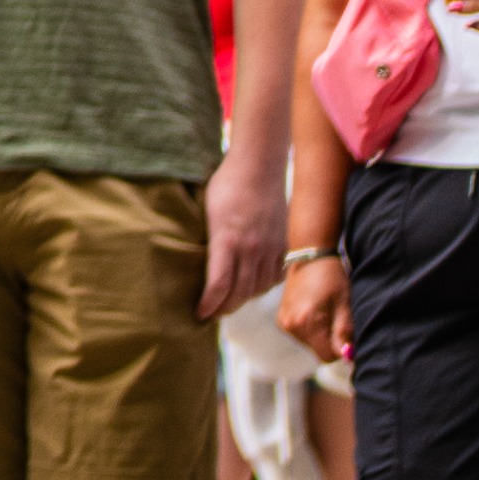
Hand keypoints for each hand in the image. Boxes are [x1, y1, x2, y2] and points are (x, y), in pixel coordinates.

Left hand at [196, 145, 279, 323]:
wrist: (258, 166)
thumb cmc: (226, 185)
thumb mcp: (206, 213)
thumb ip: (207, 242)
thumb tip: (195, 268)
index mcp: (227, 239)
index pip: (219, 285)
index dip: (209, 305)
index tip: (199, 313)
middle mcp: (251, 248)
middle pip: (239, 294)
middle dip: (223, 308)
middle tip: (212, 313)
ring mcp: (270, 247)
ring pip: (258, 288)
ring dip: (243, 299)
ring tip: (230, 300)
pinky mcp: (283, 244)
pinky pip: (275, 277)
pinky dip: (263, 286)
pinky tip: (252, 284)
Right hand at [276, 234, 354, 380]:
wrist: (310, 255)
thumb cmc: (331, 277)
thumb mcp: (344, 303)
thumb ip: (345, 333)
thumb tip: (348, 357)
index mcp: (308, 322)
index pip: (327, 356)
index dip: (340, 349)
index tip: (347, 334)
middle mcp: (292, 325)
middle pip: (318, 350)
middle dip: (330, 340)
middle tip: (337, 317)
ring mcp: (284, 323)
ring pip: (310, 343)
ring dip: (320, 334)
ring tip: (325, 310)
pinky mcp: (281, 319)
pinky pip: (301, 335)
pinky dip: (310, 328)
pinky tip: (314, 310)